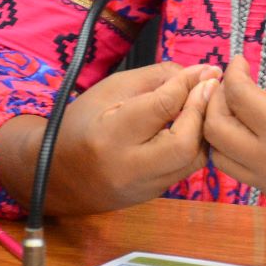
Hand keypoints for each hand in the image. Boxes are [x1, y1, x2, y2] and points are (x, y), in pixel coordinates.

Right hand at [0, 60, 220, 214]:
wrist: (55, 174)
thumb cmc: (84, 121)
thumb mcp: (113, 88)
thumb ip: (158, 79)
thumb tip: (202, 74)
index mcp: (111, 135)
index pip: (162, 107)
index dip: (189, 84)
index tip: (207, 70)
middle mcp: (128, 168)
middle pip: (185, 144)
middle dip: (202, 112)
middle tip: (210, 88)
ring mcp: (143, 188)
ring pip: (193, 160)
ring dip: (205, 129)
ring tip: (204, 105)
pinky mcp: (154, 195)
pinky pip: (187, 169)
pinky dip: (196, 144)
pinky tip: (193, 125)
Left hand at [203, 54, 265, 236]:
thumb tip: (253, 99)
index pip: (237, 96)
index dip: (233, 73)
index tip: (239, 61)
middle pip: (213, 129)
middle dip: (215, 100)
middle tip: (232, 85)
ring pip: (219, 157)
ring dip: (219, 130)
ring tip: (239, 111)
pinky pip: (241, 172)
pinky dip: (237, 150)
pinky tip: (257, 135)